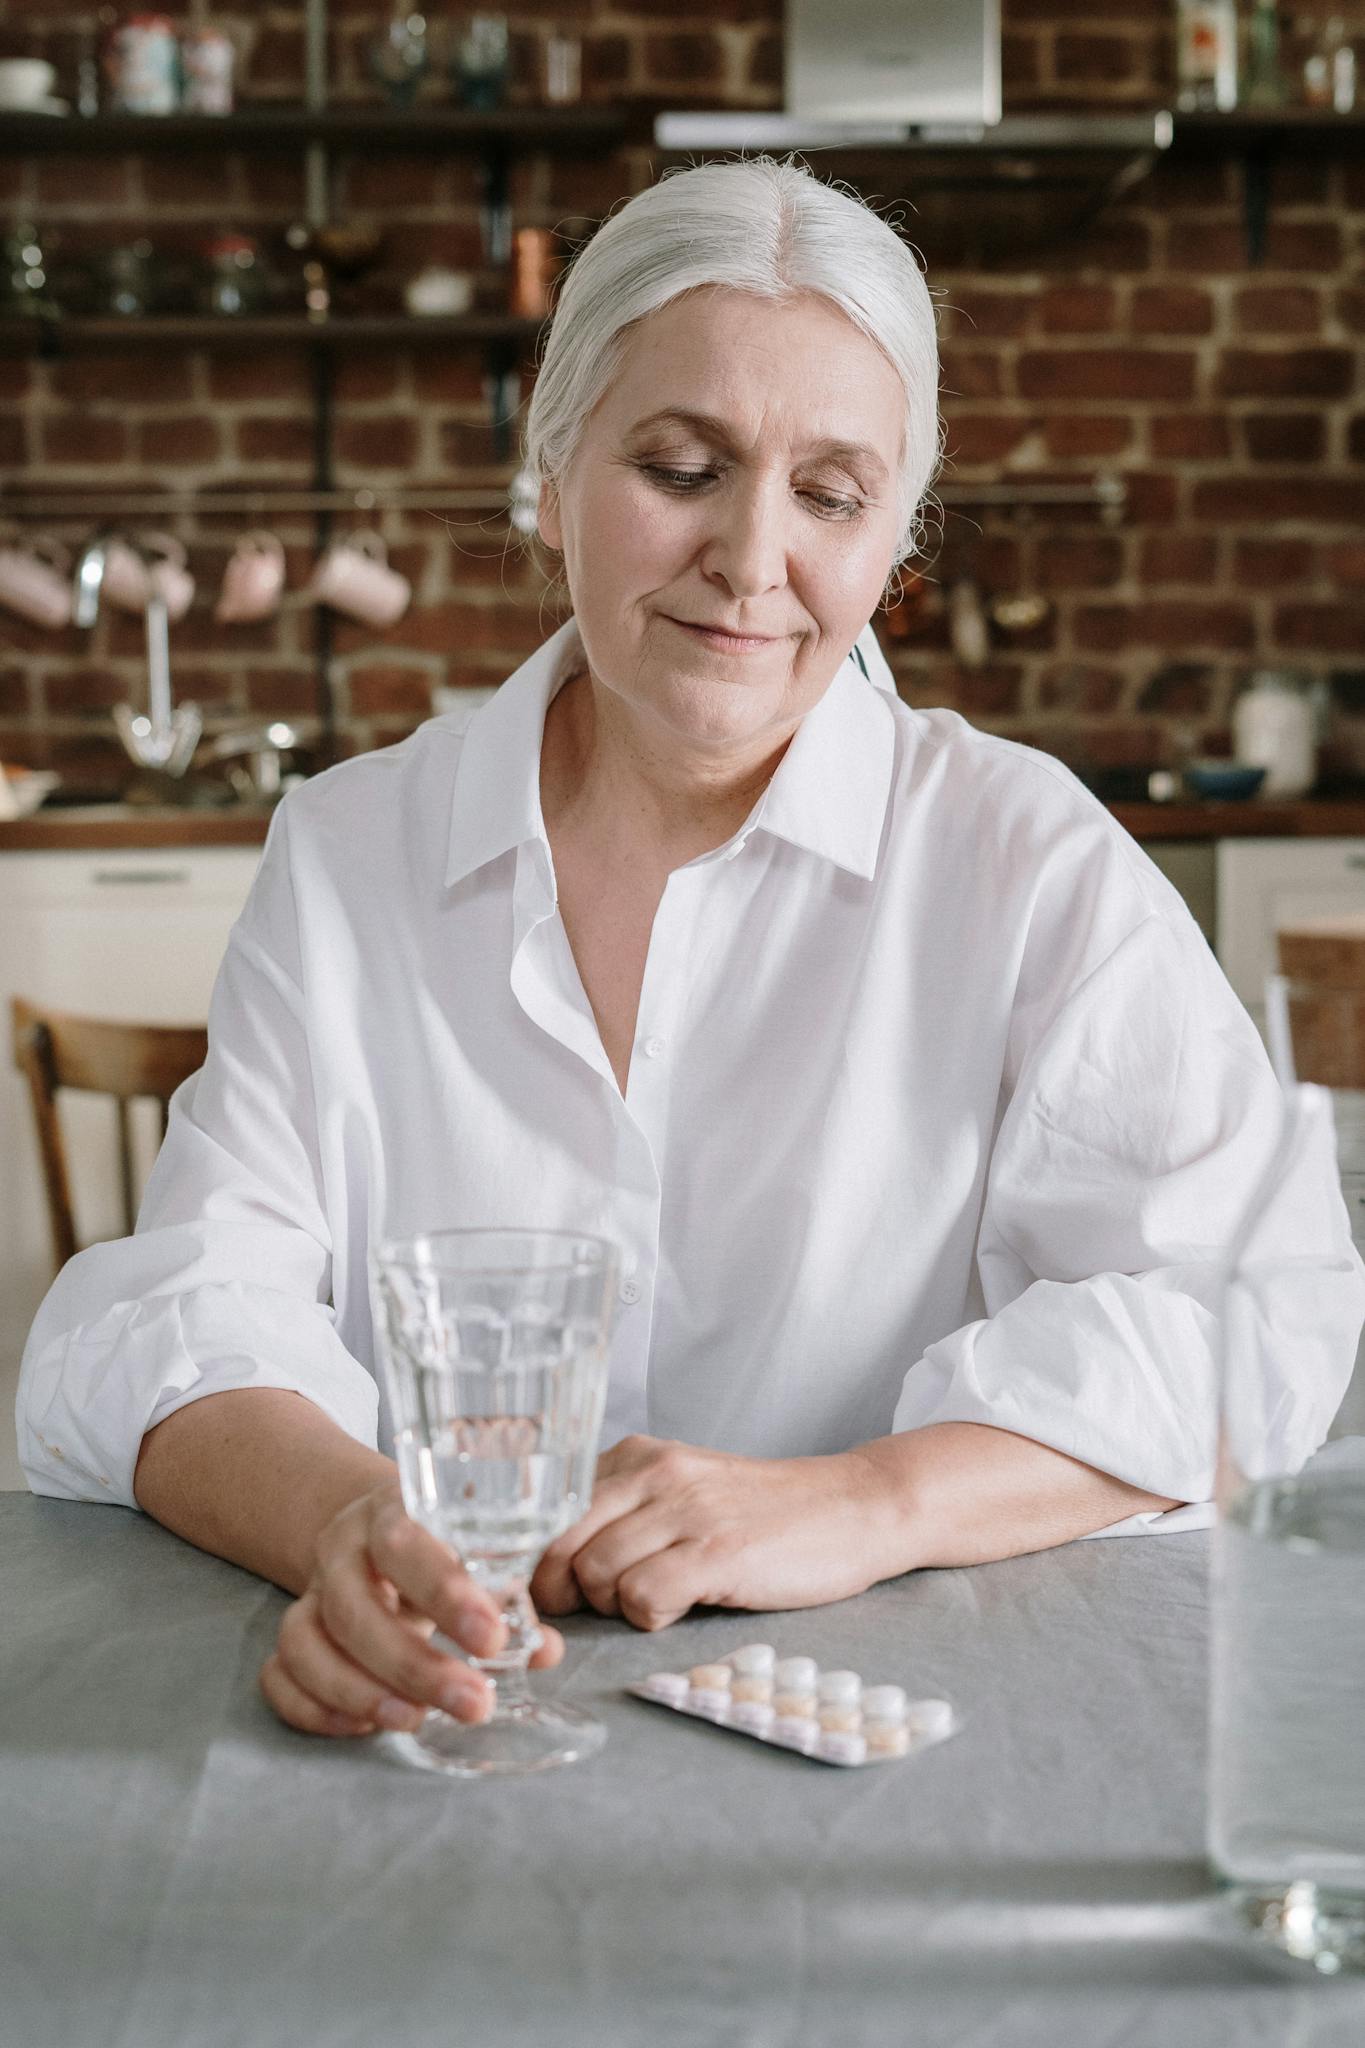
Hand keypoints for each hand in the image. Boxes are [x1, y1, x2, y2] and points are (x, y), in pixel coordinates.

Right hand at [259, 1474, 563, 1737]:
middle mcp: (342, 1548)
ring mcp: (310, 1591)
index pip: (405, 1543)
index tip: (492, 1641)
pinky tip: (366, 1727)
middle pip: (352, 1606)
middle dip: (412, 1664)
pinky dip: (314, 1708)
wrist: (376, 1524)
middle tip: (472, 1703)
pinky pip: (277, 1674)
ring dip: (359, 1692)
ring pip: (304, 1641)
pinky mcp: (291, 1634)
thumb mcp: (478, 1549)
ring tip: (417, 1722)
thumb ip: (511, 1597)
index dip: (444, 1593)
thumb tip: (544, 1650)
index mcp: (393, 1510)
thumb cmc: (443, 1541)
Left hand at [530, 1434, 898, 1631]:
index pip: (546, 1510)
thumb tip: (550, 1567)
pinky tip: (684, 1605)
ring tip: (659, 1598)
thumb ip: (621, 1513)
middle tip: (596, 1612)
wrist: (853, 1506)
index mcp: (638, 1457)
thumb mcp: (682, 1493)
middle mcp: (654, 1472)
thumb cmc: (764, 1513)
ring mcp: (686, 1510)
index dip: (539, 1562)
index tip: (553, 1593)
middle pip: (557, 1545)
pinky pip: (641, 1598)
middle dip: (562, 1594)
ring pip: (593, 1574)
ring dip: (614, 1606)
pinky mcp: (718, 1552)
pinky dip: (650, 1617)